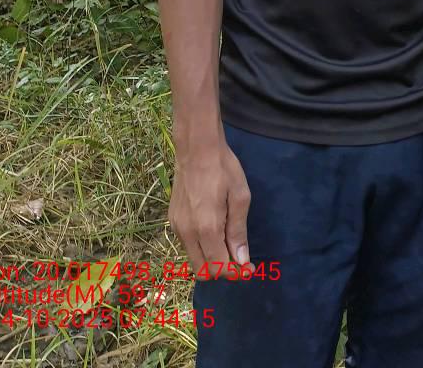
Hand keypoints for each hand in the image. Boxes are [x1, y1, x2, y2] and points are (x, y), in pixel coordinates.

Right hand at [168, 140, 251, 279]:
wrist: (196, 149)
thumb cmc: (224, 169)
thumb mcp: (240, 197)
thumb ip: (238, 231)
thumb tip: (241, 261)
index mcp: (206, 228)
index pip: (219, 266)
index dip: (236, 273)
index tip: (250, 267)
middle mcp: (187, 233)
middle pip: (203, 271)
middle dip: (223, 270)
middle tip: (240, 258)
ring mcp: (176, 227)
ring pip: (194, 259)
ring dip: (211, 259)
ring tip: (228, 241)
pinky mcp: (172, 220)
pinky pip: (187, 245)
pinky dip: (201, 247)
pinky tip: (214, 229)